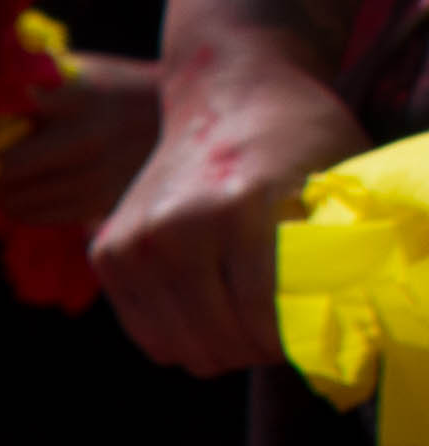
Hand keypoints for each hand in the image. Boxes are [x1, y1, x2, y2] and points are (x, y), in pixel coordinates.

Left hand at [0, 52, 163, 230]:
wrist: (179, 116)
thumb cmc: (111, 90)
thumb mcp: (77, 73)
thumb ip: (29, 85)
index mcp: (76, 99)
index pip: (4, 128)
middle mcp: (86, 142)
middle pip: (1, 174)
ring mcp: (95, 179)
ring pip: (13, 202)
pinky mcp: (98, 205)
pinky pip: (35, 215)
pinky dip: (19, 204)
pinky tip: (27, 185)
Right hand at [98, 35, 364, 372]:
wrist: (226, 96)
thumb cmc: (295, 137)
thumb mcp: (333, 182)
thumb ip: (334, 247)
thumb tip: (337, 319)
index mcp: (236, 208)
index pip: (261, 317)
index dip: (291, 342)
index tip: (310, 337)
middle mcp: (174, 228)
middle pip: (216, 339)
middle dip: (255, 349)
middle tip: (280, 336)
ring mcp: (133, 243)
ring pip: (178, 348)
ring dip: (219, 349)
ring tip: (247, 327)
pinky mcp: (108, 255)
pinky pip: (147, 334)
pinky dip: (182, 336)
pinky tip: (211, 311)